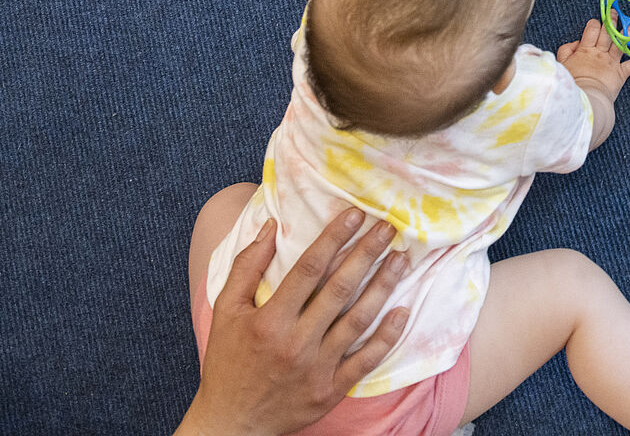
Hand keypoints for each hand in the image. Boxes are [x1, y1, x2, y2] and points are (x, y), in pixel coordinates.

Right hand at [178, 212, 409, 435]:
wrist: (232, 423)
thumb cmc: (228, 362)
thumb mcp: (225, 312)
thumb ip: (246, 266)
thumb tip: (271, 225)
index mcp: (269, 320)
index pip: (308, 269)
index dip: (334, 238)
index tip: (355, 214)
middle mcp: (295, 342)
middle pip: (339, 289)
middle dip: (366, 254)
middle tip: (388, 228)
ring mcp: (317, 368)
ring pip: (358, 320)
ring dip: (383, 287)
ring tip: (400, 259)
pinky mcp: (331, 390)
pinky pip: (366, 359)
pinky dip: (387, 336)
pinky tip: (403, 311)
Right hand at [556, 18, 629, 98]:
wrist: (586, 98)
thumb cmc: (572, 83)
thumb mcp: (562, 64)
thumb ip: (566, 51)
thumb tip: (576, 43)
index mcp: (586, 50)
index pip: (592, 30)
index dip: (594, 24)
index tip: (596, 22)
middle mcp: (600, 53)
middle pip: (607, 33)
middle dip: (612, 21)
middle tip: (616, 12)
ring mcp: (612, 62)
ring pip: (621, 43)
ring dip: (628, 32)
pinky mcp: (620, 74)